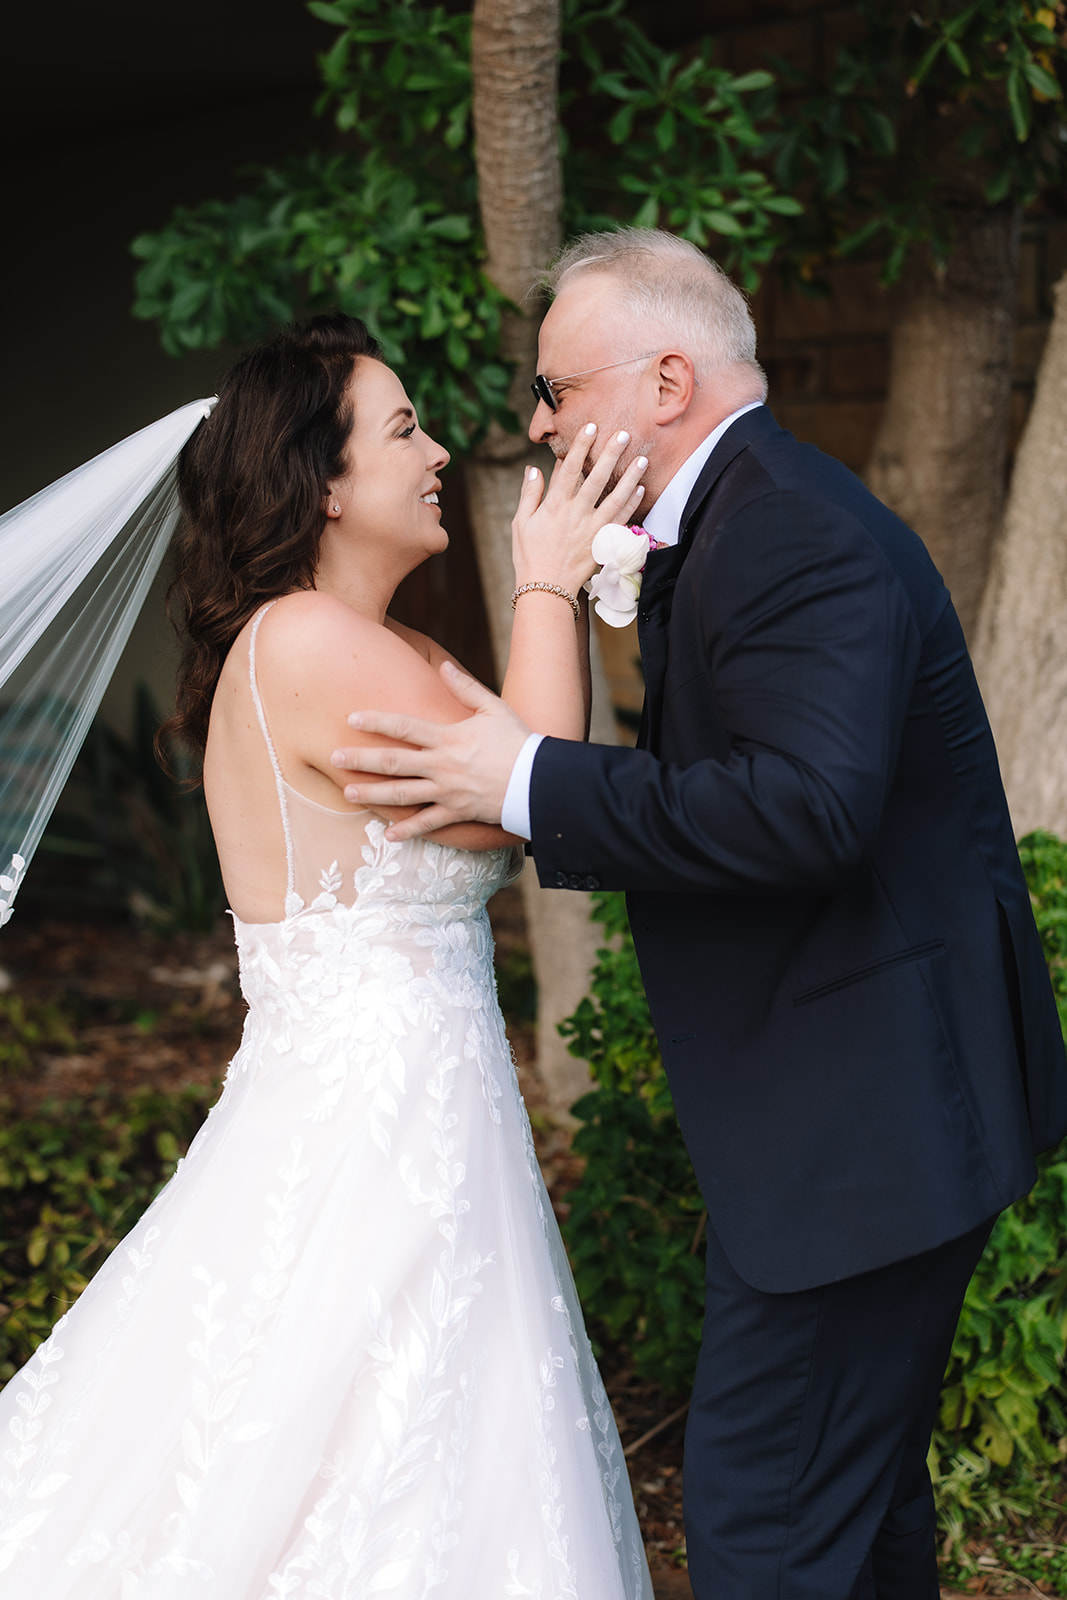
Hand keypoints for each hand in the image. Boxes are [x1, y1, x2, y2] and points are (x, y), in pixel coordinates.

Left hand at [331, 662, 530, 839]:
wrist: (538, 781)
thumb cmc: (518, 741)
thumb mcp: (494, 708)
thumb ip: (466, 688)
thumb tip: (444, 666)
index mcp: (449, 737)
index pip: (404, 727)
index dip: (376, 722)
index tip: (352, 719)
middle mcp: (442, 765)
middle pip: (393, 762)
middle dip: (361, 760)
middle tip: (334, 758)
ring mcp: (447, 791)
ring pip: (402, 794)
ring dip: (373, 795)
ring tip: (347, 793)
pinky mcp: (457, 812)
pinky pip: (428, 824)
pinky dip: (408, 831)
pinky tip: (388, 836)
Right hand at [513, 425, 646, 595]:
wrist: (546, 589)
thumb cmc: (529, 556)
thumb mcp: (521, 523)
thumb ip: (529, 494)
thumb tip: (533, 469)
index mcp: (554, 505)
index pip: (569, 468)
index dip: (580, 445)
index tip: (591, 427)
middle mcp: (575, 514)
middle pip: (596, 477)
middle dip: (610, 454)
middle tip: (623, 434)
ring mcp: (592, 528)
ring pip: (615, 497)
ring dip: (630, 477)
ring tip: (642, 459)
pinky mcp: (602, 543)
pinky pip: (621, 520)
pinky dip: (631, 504)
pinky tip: (640, 489)